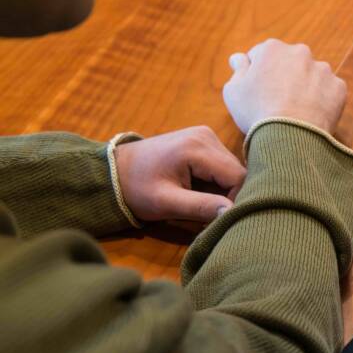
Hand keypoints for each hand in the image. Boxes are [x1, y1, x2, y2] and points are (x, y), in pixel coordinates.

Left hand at [115, 126, 246, 223]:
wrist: (114, 170)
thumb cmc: (136, 188)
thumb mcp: (166, 202)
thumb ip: (200, 207)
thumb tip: (232, 212)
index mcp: (198, 147)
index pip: (237, 177)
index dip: (235, 200)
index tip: (218, 218)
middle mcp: (206, 135)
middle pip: (237, 171)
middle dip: (228, 195)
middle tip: (209, 214)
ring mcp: (205, 135)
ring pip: (231, 169)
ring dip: (223, 189)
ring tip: (201, 201)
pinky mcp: (203, 139)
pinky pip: (222, 164)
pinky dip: (216, 181)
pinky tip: (200, 190)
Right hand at [222, 39, 346, 133]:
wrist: (291, 136)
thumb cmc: (256, 112)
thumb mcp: (233, 91)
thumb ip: (238, 70)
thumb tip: (239, 58)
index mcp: (272, 48)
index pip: (261, 55)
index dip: (257, 73)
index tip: (258, 90)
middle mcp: (300, 52)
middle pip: (289, 62)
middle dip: (284, 76)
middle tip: (278, 101)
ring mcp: (323, 69)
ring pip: (312, 75)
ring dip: (305, 86)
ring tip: (297, 110)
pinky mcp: (339, 87)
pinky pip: (328, 91)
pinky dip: (322, 100)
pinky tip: (312, 115)